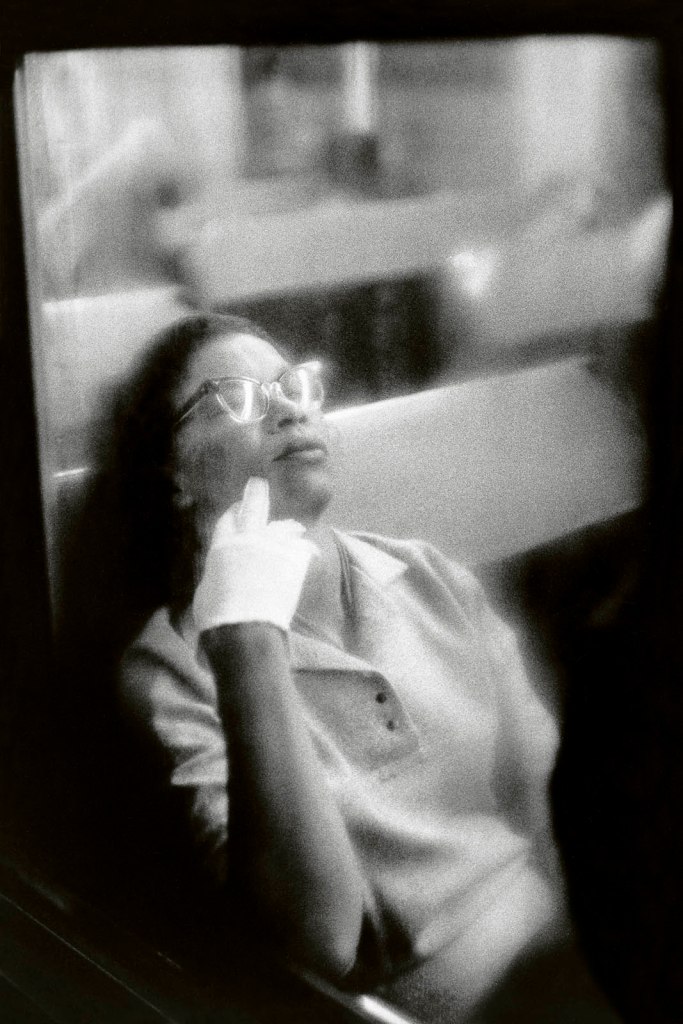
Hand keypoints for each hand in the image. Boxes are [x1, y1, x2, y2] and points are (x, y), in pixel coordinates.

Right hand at [193, 477, 317, 633]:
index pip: (228, 519)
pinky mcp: (294, 560)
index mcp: (222, 546)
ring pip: (284, 526)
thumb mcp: (206, 591)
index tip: (237, 507)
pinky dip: (306, 551)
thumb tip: (219, 575)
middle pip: (253, 506)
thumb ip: (216, 574)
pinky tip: (312, 552)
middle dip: (256, 493)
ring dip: (288, 527)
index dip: (233, 512)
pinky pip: (303, 548)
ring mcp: (274, 547)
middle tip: (258, 483)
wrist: (246, 629)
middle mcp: (249, 539)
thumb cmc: (218, 617)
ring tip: (294, 527)